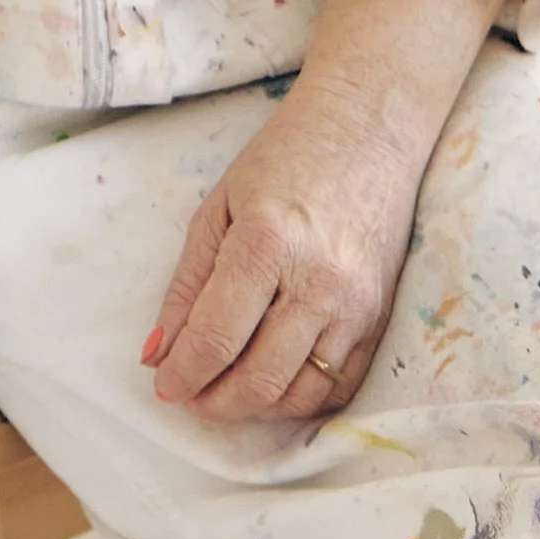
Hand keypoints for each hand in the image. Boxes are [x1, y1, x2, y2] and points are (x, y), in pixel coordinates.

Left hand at [142, 85, 422, 424]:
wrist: (368, 130)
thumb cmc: (285, 158)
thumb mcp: (218, 209)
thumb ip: (186, 286)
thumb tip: (158, 352)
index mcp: (266, 243)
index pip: (217, 338)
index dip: (183, 375)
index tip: (164, 386)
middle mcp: (318, 281)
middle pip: (259, 379)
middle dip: (214, 402)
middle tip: (190, 396)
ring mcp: (356, 305)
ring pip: (300, 395)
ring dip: (255, 408)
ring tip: (225, 391)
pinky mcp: (381, 318)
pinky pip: (340, 387)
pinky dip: (299, 399)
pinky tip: (271, 382)